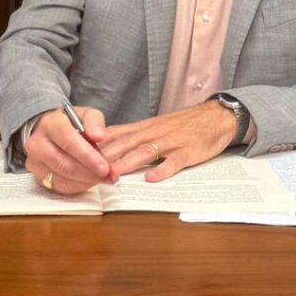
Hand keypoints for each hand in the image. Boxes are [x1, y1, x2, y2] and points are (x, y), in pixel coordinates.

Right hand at [25, 107, 115, 194]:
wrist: (47, 130)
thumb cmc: (69, 123)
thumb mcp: (85, 114)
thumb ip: (95, 122)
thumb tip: (99, 136)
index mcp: (50, 124)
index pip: (68, 141)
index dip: (88, 156)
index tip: (105, 167)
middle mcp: (38, 143)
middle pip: (65, 164)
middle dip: (90, 173)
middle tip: (108, 175)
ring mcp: (35, 162)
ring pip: (62, 179)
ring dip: (86, 181)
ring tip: (102, 178)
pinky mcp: (37, 176)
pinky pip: (59, 187)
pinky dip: (78, 186)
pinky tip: (89, 180)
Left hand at [98, 100, 236, 181]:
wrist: (215, 116)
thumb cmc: (183, 125)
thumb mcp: (155, 126)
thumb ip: (132, 135)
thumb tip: (105, 145)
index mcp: (144, 127)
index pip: (116, 134)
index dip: (98, 145)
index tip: (80, 154)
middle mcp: (154, 132)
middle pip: (126, 143)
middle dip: (106, 156)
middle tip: (88, 169)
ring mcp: (171, 141)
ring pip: (145, 151)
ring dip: (128, 163)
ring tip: (113, 175)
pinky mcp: (188, 151)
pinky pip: (174, 161)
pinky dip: (163, 169)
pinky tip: (152, 178)